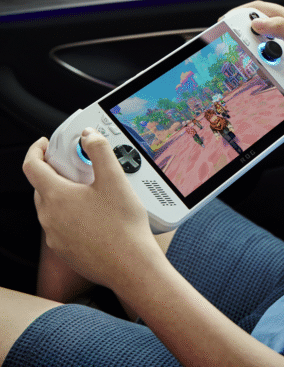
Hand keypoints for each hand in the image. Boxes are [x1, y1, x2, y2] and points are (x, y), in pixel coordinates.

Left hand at [23, 129, 155, 288]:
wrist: (132, 267)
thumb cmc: (123, 227)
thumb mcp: (114, 179)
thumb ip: (99, 151)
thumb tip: (89, 136)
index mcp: (56, 197)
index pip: (32, 166)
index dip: (36, 150)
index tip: (45, 144)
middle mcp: (50, 218)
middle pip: (41, 187)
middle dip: (54, 172)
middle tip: (76, 166)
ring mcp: (56, 238)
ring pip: (51, 207)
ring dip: (63, 194)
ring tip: (89, 190)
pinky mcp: (66, 252)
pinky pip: (61, 226)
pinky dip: (70, 215)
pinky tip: (94, 215)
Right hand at [223, 0, 283, 107]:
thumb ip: (280, 28)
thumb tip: (257, 23)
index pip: (259, 9)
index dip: (240, 12)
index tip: (225, 20)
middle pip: (256, 33)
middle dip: (243, 39)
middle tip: (231, 45)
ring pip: (260, 53)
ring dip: (254, 59)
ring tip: (251, 64)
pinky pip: (267, 69)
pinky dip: (262, 73)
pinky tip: (263, 77)